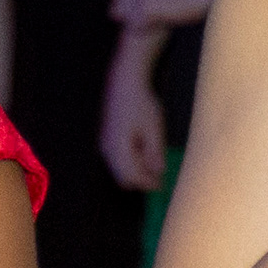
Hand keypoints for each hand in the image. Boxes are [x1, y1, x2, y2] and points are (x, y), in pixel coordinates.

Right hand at [102, 52, 168, 190]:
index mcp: (119, 147)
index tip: (162, 184)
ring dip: (136, 169)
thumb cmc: (141, 103)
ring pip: (120, 168)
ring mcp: (105, 144)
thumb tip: (159, 171)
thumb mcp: (154, 127)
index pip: (132, 176)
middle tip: (158, 173)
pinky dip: (130, 160)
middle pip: (123, 177)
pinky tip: (142, 146)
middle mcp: (108, 149)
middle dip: (141, 179)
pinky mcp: (106, 138)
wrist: (124, 83)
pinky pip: (117, 159)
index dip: (148, 183)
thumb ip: (155, 152)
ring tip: (152, 155)